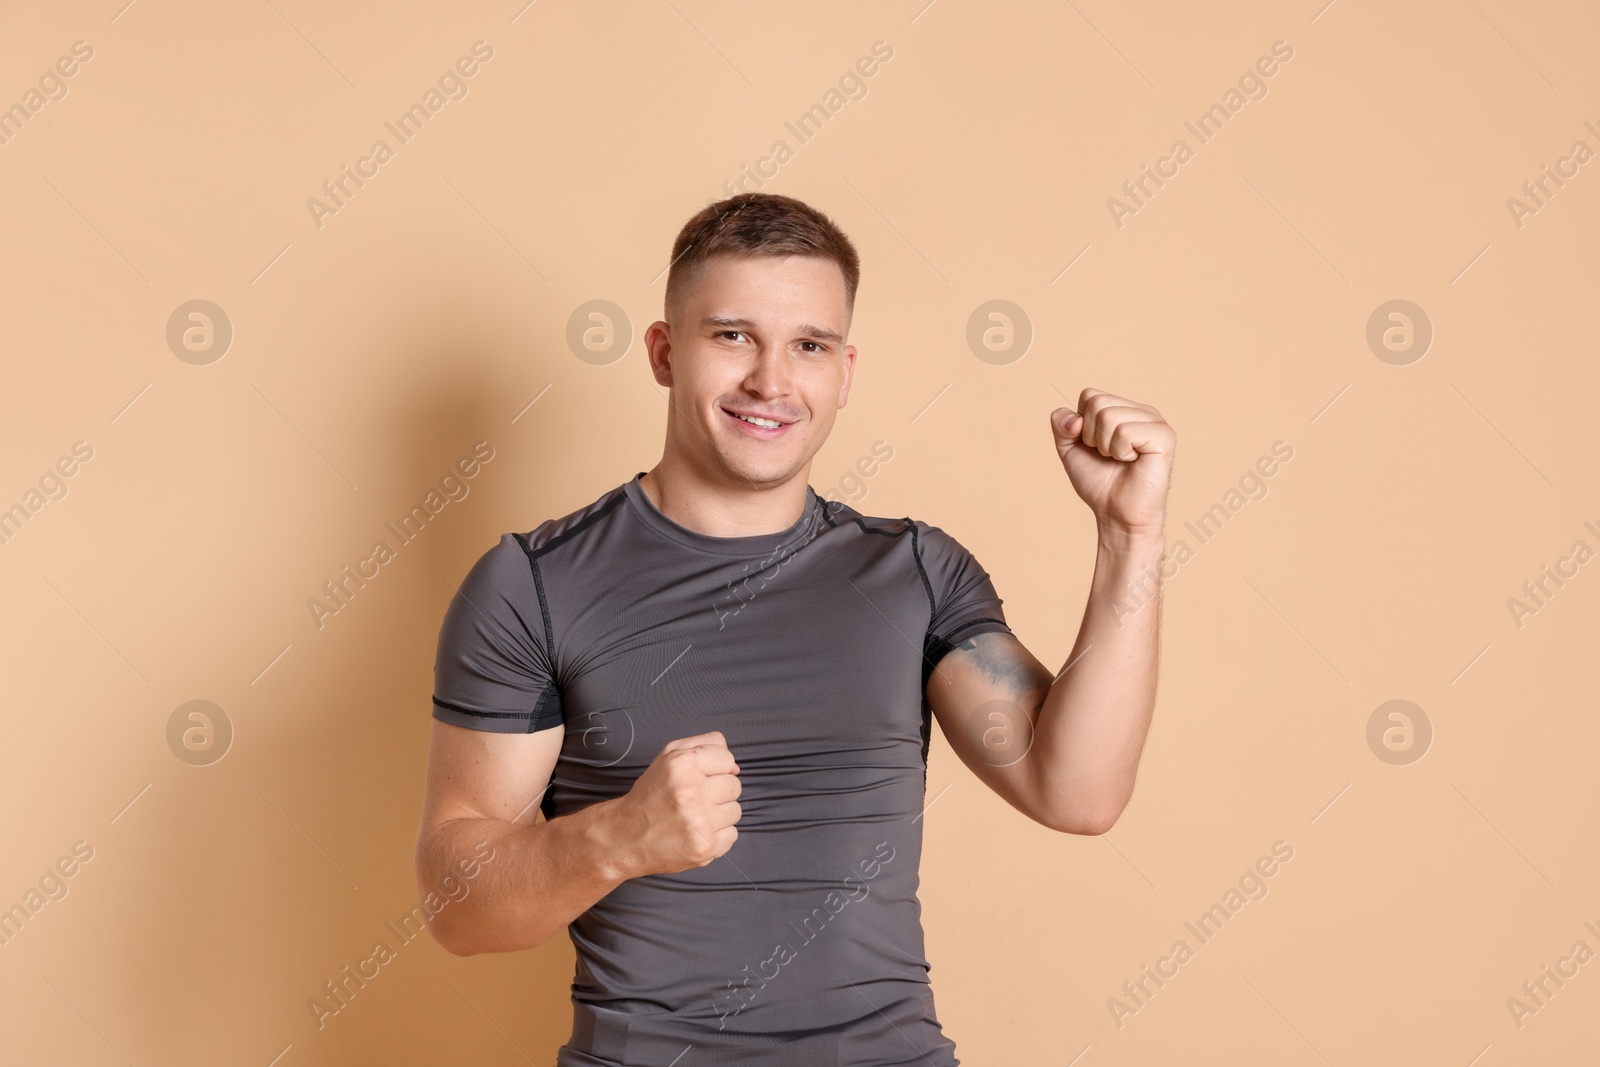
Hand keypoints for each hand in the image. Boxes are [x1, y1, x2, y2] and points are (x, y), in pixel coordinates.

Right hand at [613, 730, 741, 876]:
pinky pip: (732, 835)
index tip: (700, 777)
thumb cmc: (650, 795)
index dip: (716, 768)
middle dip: (717, 791)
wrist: (626, 836)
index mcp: (683, 764)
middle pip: (734, 785)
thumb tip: (735, 766)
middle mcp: (691, 792)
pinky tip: (696, 832)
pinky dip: (718, 835)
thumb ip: (705, 745)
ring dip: (719, 814)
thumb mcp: (668, 757)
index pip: (727, 760)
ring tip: (695, 816)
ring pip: (735, 810)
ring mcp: (700, 822)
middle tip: (694, 799)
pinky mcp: (705, 847)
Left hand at [1051, 389, 1174, 537]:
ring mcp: (1156, 422)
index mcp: (1124, 408)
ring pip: (1109, 416)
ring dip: (1106, 446)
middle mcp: (1142, 410)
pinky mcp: (1164, 436)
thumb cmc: (1099, 482)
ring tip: (1120, 460)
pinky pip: (1125, 431)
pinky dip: (1120, 452)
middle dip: (1092, 436)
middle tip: (1108, 456)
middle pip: (1097, 403)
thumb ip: (1061, 425)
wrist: (1116, 513)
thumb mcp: (1070, 449)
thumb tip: (1074, 418)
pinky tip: (1133, 462)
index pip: (1089, 395)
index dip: (1081, 425)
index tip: (1094, 447)